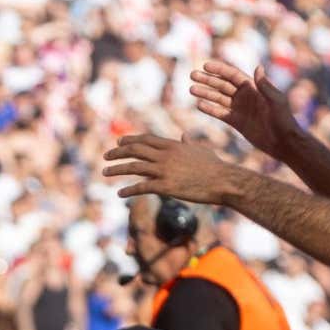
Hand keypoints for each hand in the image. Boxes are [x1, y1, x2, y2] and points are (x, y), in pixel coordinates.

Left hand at [103, 133, 237, 203]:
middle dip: (118, 152)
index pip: (145, 139)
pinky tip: (120, 193)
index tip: (119, 142)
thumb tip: (184, 135)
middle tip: (106, 156)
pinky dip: (129, 190)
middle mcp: (165, 155)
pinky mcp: (166, 186)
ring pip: (134, 167)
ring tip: (105, 172)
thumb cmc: (214, 166)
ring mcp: (165, 170)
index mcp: (172, 145)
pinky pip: (142, 187)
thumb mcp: (200, 149)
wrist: (223, 181)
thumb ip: (188, 142)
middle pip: (135, 150)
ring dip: (117, 169)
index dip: (130, 140)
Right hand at [189, 60, 298, 157]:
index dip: (219, 70)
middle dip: (207, 80)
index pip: (233, 75)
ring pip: (218, 98)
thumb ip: (265, 85)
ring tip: (191, 89)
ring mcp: (240, 109)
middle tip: (192, 75)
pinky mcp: (236, 122)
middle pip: (222, 85)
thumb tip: (258, 66)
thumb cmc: (283, 119)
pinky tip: (199, 105)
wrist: (283, 142)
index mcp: (254, 88)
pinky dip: (210, 109)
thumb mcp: (275, 101)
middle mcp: (245, 96)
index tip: (205, 66)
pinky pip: (220, 113)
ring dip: (205, 93)